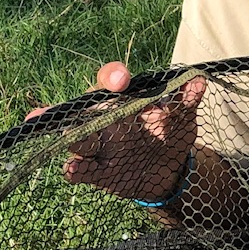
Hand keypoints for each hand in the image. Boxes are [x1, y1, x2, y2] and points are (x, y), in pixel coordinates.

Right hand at [30, 64, 205, 200]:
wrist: (169, 172)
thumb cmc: (171, 136)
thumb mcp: (182, 119)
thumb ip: (187, 101)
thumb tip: (199, 82)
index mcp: (124, 101)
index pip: (111, 81)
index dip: (113, 77)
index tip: (122, 81)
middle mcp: (105, 119)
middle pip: (82, 110)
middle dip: (66, 109)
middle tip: (49, 110)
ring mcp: (98, 146)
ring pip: (75, 139)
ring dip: (66, 138)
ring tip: (61, 139)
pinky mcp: (97, 171)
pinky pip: (81, 170)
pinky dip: (74, 170)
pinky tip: (71, 170)